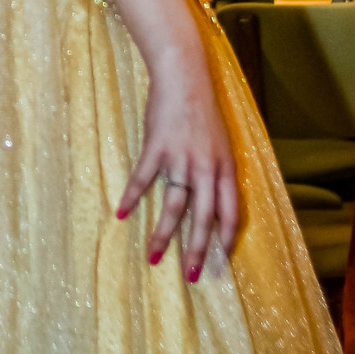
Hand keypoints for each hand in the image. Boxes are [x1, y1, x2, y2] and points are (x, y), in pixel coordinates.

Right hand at [116, 46, 238, 276]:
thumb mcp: (221, 143)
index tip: (220, 262)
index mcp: (225, 168)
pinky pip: (143, 180)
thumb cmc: (203, 110)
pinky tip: (123, 214)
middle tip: (191, 275)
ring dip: (164, 235)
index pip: (231, 213)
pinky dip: (132, 198)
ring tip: (155, 257)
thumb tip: (215, 201)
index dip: (226, 240)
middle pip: (203, 218)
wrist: (184, 78)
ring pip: (173, 207)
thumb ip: (219, 172)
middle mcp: (206, 168)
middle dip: (197, 251)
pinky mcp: (157, 148)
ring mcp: (181, 159)